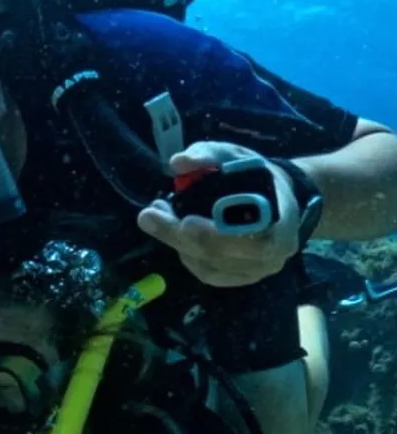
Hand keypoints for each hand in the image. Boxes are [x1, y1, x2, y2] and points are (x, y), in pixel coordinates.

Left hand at [137, 141, 300, 286]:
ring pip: (209, 267)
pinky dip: (186, 255)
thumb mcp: (236, 156)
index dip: (217, 236)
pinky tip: (173, 234)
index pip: (251, 241)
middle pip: (220, 256)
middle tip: (150, 216)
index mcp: (281, 226)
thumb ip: (209, 155)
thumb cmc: (256, 177)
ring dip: (176, 244)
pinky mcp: (237, 278)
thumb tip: (179, 162)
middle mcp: (271, 256)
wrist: (278, 200)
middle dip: (181, 237)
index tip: (185, 221)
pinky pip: (207, 273)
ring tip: (154, 218)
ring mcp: (254, 272)